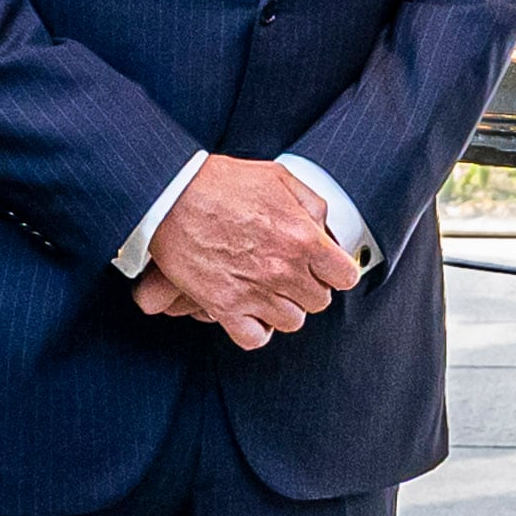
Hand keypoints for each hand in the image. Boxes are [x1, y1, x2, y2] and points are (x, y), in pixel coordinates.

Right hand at [134, 155, 361, 351]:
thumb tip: (324, 228)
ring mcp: (254, 292)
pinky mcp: (224, 306)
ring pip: (291, 321)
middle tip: (292, 272)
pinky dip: (256, 328)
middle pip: (318, 300)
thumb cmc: (220, 182)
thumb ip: (310, 204)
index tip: (326, 267)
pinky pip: (255, 338)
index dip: (337, 270)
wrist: (170, 196)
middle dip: (309, 286)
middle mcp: (283, 270)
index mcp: (302, 238)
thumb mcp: (278, 177)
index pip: (345, 276)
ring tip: (270, 289)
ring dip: (284, 307)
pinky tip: (251, 310)